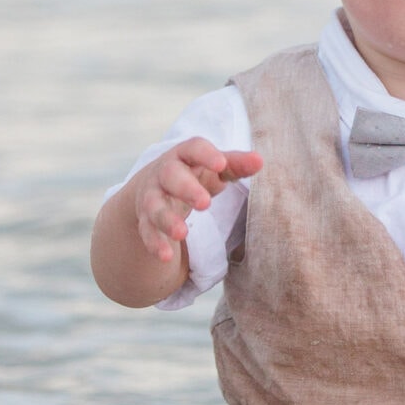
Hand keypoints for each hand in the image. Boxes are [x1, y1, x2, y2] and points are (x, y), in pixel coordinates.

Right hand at [133, 139, 262, 265]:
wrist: (152, 184)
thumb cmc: (193, 172)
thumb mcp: (214, 167)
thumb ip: (236, 164)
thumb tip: (259, 161)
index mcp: (184, 155)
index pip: (193, 148)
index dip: (206, 155)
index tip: (221, 163)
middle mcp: (164, 173)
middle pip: (170, 175)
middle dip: (186, 188)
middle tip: (205, 203)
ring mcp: (152, 196)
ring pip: (154, 206)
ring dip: (167, 220)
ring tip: (181, 233)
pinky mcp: (145, 219)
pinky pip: (147, 231)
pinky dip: (155, 243)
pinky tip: (166, 255)